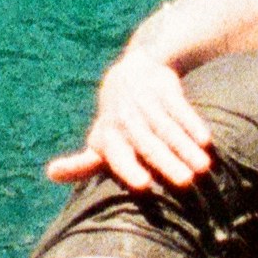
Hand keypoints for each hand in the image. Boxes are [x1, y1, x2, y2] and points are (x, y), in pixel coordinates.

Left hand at [67, 45, 216, 197]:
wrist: (130, 73)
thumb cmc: (116, 121)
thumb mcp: (99, 140)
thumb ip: (82, 163)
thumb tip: (51, 174)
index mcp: (108, 135)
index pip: (118, 155)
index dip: (129, 169)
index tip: (143, 185)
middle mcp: (124, 118)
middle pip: (148, 144)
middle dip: (166, 163)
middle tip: (185, 183)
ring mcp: (144, 101)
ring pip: (167, 128)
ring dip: (185, 147)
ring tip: (203, 168)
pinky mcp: (164, 87)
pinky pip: (180, 108)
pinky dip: (192, 124)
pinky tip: (205, 141)